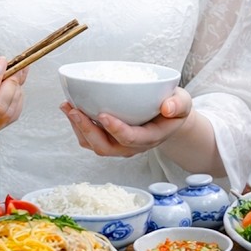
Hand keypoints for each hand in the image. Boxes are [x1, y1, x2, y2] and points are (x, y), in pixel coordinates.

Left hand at [61, 87, 193, 157]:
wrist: (169, 117)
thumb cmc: (174, 108)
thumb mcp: (183, 103)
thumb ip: (178, 104)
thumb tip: (167, 108)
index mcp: (150, 138)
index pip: (131, 138)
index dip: (116, 129)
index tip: (103, 115)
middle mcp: (132, 146)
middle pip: (106, 147)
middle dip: (87, 130)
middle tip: (74, 110)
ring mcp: (119, 145)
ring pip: (94, 145)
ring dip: (78, 128)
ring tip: (67, 107)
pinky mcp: (109, 140)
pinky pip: (90, 139)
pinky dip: (78, 126)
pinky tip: (70, 109)